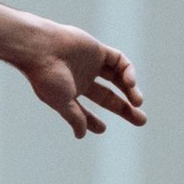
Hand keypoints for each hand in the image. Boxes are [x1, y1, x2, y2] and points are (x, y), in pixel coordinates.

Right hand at [13, 23, 144, 138]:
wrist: (42, 47)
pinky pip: (119, 61)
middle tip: (141, 120)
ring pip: (118, 78)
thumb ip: (74, 117)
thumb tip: (81, 135)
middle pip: (108, 96)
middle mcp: (81, 79)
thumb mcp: (62, 102)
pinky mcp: (98, 50)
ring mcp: (91, 64)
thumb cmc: (46, 76)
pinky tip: (130, 83)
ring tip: (137, 102)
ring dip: (130, 90)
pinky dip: (128, 72)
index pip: (84, 110)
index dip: (93, 121)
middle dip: (125, 108)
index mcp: (69, 93)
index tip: (103, 129)